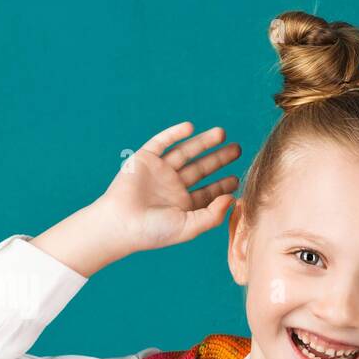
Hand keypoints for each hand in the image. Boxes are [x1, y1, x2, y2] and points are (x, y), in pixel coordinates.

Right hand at [97, 120, 240, 256]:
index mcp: (183, 204)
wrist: (121, 224)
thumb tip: (233, 199)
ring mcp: (159, 171)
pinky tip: (191, 127)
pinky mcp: (144, 159)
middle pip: (201, 168)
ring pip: (185, 152)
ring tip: (222, 133)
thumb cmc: (154, 231)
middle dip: (219, 158)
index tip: (238, 178)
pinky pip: (161, 142)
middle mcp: (173, 186)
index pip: (208, 192)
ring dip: (203, 142)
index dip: (223, 185)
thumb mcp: (189, 227)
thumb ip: (212, 215)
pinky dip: (174, 134)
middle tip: (237, 149)